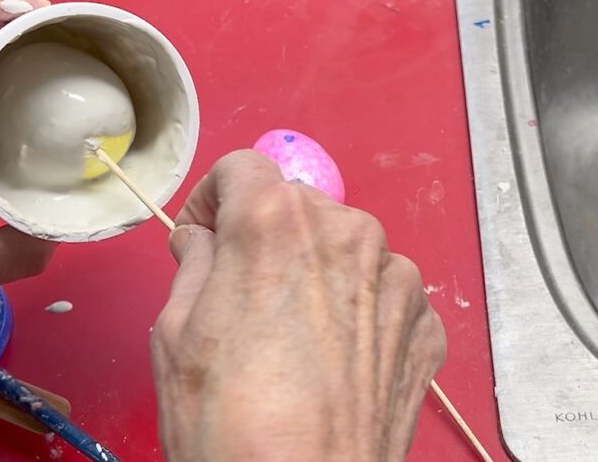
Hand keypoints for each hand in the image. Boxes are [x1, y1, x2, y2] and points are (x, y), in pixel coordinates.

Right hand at [152, 151, 446, 460]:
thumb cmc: (235, 430)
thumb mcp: (175, 335)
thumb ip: (193, 264)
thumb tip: (201, 241)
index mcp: (276, 223)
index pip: (243, 168)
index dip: (213, 199)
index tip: (205, 233)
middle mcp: (347, 234)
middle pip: (298, 206)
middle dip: (266, 237)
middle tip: (241, 292)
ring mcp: (395, 279)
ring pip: (345, 248)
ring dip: (317, 273)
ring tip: (290, 337)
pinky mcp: (423, 323)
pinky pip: (382, 293)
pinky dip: (357, 312)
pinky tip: (331, 360)